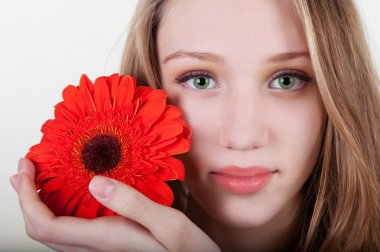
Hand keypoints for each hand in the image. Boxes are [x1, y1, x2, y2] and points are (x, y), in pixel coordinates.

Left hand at [10, 158, 219, 251]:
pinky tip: (66, 192)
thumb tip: (95, 182)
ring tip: (36, 179)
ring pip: (53, 231)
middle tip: (25, 169)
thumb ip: (133, 204)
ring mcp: (100, 247)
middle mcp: (96, 246)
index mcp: (106, 239)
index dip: (27, 198)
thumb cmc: (189, 250)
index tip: (26, 169)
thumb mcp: (169, 224)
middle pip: (42, 230)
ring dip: (39, 203)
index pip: (47, 225)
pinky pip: (69, 229)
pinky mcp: (108, 243)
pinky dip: (57, 208)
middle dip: (26, 198)